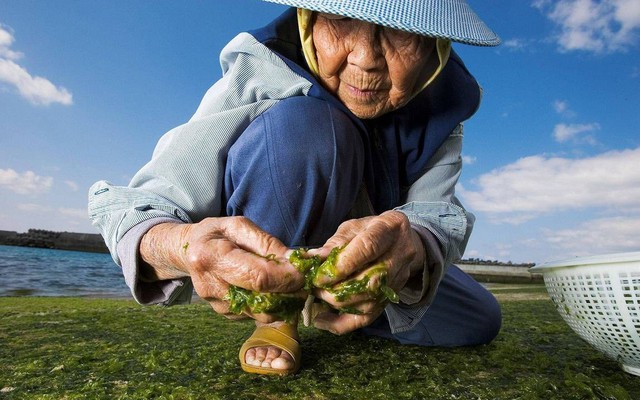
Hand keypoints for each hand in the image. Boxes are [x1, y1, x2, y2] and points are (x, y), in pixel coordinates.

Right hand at [139, 217, 305, 322]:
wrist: (189, 251)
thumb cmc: (217, 234)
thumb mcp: (239, 226)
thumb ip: (267, 243)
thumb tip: (295, 260)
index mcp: (212, 257)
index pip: (258, 277)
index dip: (287, 277)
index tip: (304, 272)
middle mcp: (211, 286)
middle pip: (262, 301)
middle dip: (289, 293)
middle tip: (303, 280)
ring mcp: (216, 305)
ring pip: (262, 313)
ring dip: (282, 301)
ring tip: (289, 283)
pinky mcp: (225, 315)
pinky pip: (256, 315)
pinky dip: (270, 304)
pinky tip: (271, 289)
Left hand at [309, 211, 425, 333]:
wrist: (401, 240)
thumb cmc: (371, 230)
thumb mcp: (353, 227)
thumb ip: (335, 243)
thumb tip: (312, 259)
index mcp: (389, 228)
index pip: (367, 249)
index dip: (341, 266)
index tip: (319, 276)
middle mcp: (400, 255)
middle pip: (370, 281)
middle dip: (337, 289)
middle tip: (315, 288)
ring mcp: (399, 279)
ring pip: (369, 302)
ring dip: (338, 304)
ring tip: (319, 297)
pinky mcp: (392, 297)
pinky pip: (369, 317)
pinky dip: (342, 323)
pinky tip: (322, 320)